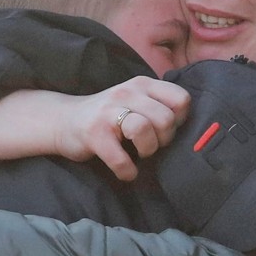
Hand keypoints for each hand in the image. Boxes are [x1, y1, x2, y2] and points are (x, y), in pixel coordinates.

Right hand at [52, 76, 189, 180]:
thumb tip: (192, 130)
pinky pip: (121, 159)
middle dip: (163, 140)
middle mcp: (127, 92)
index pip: (181, 99)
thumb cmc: (107, 116)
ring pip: (145, 131)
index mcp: (142, 84)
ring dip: (147, 151)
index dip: (179, 121)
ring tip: (138, 154)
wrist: (63, 121)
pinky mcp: (94, 134)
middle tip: (150, 145)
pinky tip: (126, 170)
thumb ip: (159, 106)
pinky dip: (127, 171)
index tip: (164, 130)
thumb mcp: (135, 101)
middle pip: (166, 119)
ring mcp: (108, 112)